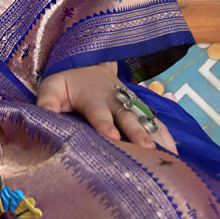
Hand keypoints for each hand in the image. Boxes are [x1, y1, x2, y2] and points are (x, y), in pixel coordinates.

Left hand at [35, 61, 177, 153]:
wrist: (88, 64)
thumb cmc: (67, 83)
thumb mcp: (52, 87)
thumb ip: (48, 101)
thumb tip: (44, 115)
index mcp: (92, 97)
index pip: (98, 111)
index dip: (104, 123)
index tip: (111, 136)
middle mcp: (115, 100)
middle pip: (127, 117)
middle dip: (137, 132)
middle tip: (147, 148)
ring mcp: (131, 104)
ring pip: (145, 119)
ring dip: (156, 135)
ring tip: (169, 154)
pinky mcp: (140, 110)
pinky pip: (155, 122)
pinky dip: (166, 136)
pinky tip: (176, 154)